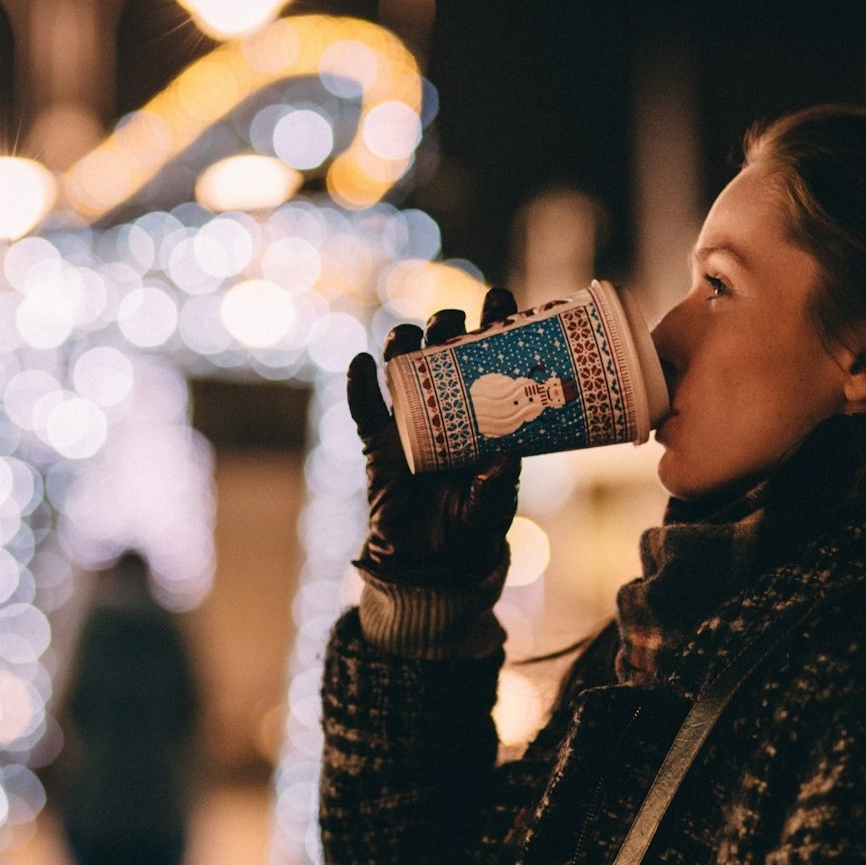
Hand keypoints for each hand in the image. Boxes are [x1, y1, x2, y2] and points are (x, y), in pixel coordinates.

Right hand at [347, 288, 521, 583]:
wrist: (431, 565)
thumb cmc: (471, 530)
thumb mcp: (492, 508)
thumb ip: (497, 485)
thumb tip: (505, 456)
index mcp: (483, 416)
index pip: (490, 360)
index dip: (493, 325)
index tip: (500, 299)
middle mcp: (446, 410)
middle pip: (443, 352)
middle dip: (446, 326)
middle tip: (453, 322)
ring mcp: (409, 423)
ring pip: (402, 369)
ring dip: (403, 345)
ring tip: (408, 336)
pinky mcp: (378, 445)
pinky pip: (364, 409)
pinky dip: (359, 385)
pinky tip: (362, 364)